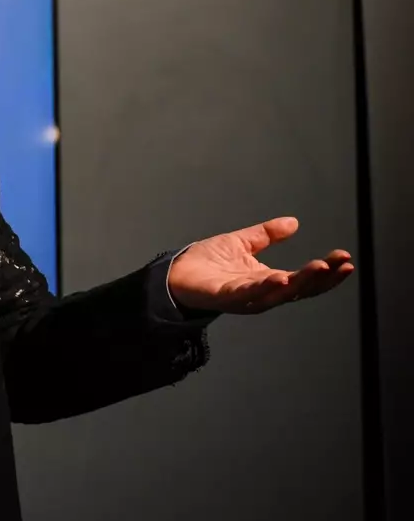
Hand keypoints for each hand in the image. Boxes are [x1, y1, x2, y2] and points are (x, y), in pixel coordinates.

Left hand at [167, 217, 353, 314]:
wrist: (174, 273)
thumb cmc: (206, 263)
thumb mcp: (242, 243)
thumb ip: (267, 235)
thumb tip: (293, 222)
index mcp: (268, 280)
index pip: (305, 279)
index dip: (326, 271)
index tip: (345, 258)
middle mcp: (262, 292)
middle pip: (300, 289)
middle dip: (323, 278)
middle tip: (343, 264)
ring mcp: (245, 297)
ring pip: (280, 294)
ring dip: (302, 282)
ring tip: (320, 268)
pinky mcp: (226, 297)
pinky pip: (250, 294)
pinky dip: (266, 288)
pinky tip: (281, 279)